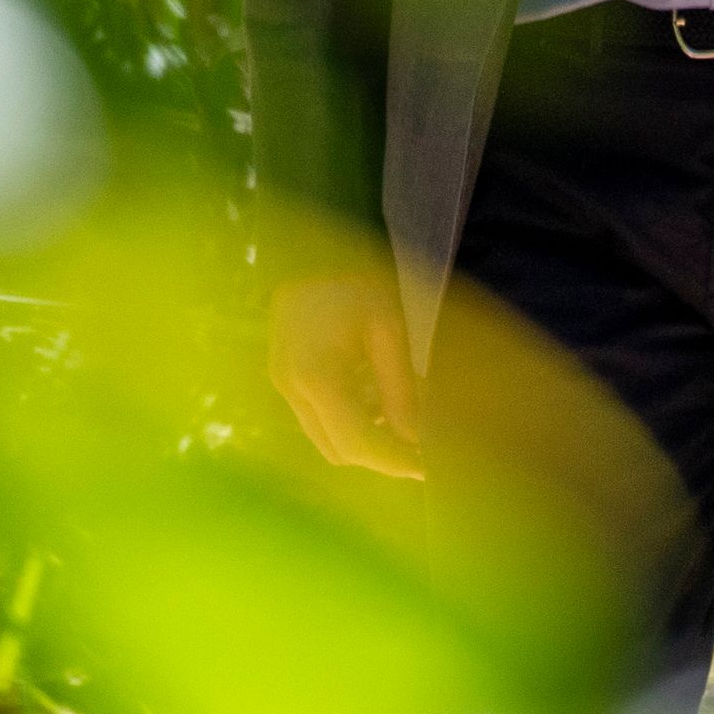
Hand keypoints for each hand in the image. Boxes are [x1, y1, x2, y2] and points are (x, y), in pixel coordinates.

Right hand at [269, 265, 423, 478]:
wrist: (308, 245)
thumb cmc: (354, 280)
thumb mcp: (388, 329)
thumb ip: (401, 389)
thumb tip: (418, 439)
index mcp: (316, 376)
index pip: (358, 443)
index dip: (395, 462)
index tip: (430, 468)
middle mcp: (292, 387)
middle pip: (339, 450)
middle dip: (381, 455)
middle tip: (422, 446)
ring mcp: (283, 382)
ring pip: (326, 438)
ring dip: (364, 439)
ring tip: (403, 418)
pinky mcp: (283, 374)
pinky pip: (317, 417)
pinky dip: (348, 419)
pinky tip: (376, 396)